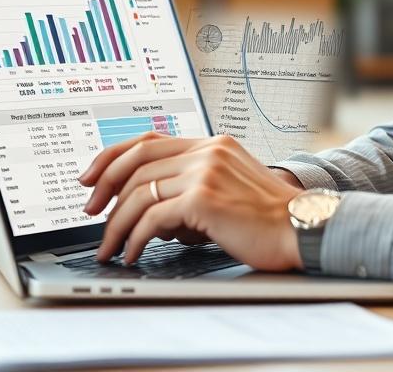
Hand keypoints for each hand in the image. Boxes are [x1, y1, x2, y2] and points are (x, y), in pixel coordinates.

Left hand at [78, 132, 304, 270]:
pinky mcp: (203, 199)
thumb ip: (195, 184)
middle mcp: (207, 151)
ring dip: (117, 223)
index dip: (113, 157)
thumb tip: (152, 206)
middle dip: (104, 188)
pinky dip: (135, 238)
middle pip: (136, 162)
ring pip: (139, 193)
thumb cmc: (271, 217)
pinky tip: (133, 252)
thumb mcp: (231, 186)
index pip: (149, 140)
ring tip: (110, 246)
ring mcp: (205, 172)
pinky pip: (152, 217)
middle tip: (89, 213)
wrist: (303, 227)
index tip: (92, 178)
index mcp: (212, 144)